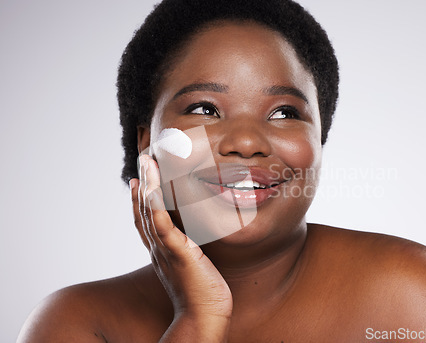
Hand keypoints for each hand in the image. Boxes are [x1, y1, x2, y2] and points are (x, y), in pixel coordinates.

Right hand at [130, 154, 232, 338]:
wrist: (204, 317)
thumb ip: (189, 250)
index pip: (146, 220)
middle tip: (142, 161)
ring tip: (147, 163)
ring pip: (150, 213)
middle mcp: (158, 249)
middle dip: (143, 184)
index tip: (141, 179)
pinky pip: (163, 227)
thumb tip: (196, 240)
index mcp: (162, 252)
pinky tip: (152, 190)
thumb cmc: (203, 294)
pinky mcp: (179, 254)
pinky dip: (155, 207)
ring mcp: (166, 251)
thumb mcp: (193, 265)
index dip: (141, 199)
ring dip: (147, 186)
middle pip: (144, 211)